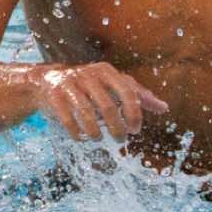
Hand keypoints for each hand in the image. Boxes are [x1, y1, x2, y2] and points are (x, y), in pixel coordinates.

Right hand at [31, 63, 167, 140]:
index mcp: (106, 71)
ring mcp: (70, 84)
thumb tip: (164, 108)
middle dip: (116, 127)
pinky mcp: (54, 95)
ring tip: (98, 139)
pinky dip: (76, 132)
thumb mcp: (113, 84)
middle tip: (120, 140)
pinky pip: (67, 118)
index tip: (135, 130)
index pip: (127, 92)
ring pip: (86, 113)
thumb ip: (138, 95)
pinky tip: (81, 138)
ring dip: (95, 131)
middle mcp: (88, 75)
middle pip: (108, 106)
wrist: (47, 79)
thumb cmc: (89, 85)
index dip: (134, 114)